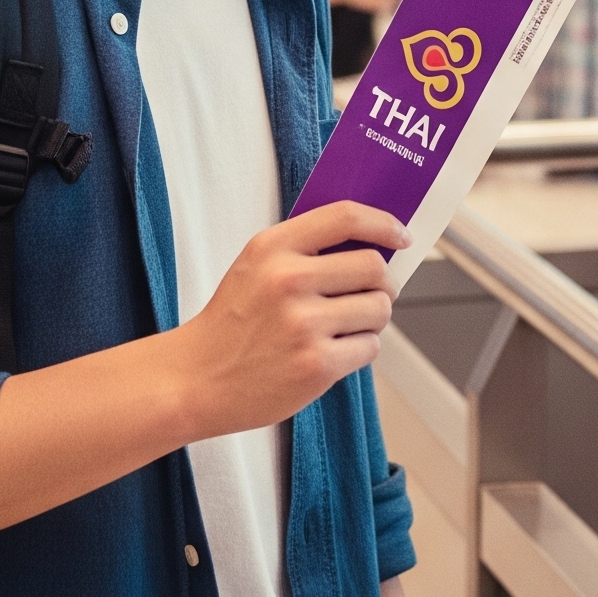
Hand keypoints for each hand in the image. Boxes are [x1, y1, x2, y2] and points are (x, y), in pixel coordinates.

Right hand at [175, 202, 407, 440]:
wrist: (196, 379)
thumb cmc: (234, 320)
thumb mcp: (256, 264)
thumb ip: (306, 247)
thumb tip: (373, 242)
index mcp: (273, 247)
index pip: (346, 217)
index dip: (383, 222)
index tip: (401, 236)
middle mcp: (289, 281)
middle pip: (374, 266)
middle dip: (384, 281)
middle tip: (373, 292)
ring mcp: (304, 325)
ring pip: (379, 309)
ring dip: (373, 318)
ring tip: (347, 325)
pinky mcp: (316, 366)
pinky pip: (370, 347)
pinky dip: (361, 348)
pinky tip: (334, 350)